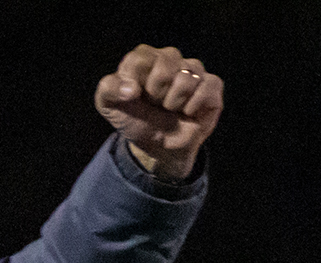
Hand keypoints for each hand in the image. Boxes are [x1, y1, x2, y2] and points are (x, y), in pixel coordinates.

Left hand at [95, 45, 222, 178]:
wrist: (158, 146)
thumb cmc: (136, 120)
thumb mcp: (110, 106)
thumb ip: (108, 89)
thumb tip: (130, 89)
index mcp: (145, 58)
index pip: (139, 59)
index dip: (135, 84)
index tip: (133, 98)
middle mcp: (170, 58)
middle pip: (166, 64)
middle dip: (157, 93)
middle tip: (155, 103)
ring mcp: (193, 70)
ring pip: (187, 77)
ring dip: (174, 102)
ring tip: (171, 108)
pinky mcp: (212, 85)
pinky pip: (207, 87)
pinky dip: (194, 105)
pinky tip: (188, 112)